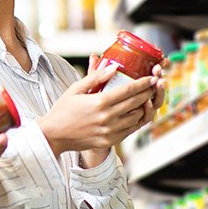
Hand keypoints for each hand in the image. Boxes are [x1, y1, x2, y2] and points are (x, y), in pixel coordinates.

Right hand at [39, 56, 160, 159]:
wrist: (53, 136)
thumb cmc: (62, 110)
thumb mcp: (75, 89)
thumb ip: (96, 77)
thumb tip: (114, 67)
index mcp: (99, 102)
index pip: (128, 90)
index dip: (143, 83)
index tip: (151, 77)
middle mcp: (107, 117)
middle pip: (136, 103)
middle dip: (148, 92)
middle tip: (154, 85)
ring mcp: (109, 131)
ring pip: (136, 117)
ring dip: (143, 107)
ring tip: (145, 98)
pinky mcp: (109, 141)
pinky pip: (129, 130)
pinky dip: (135, 120)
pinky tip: (136, 113)